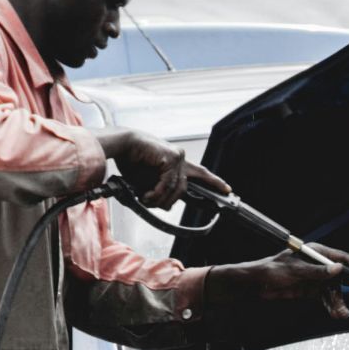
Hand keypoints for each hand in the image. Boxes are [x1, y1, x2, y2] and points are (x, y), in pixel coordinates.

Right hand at [100, 127, 230, 207]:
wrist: (121, 144)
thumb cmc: (131, 160)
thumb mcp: (148, 180)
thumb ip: (160, 190)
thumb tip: (166, 204)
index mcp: (176, 162)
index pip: (200, 173)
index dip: (214, 182)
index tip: (227, 189)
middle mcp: (180, 158)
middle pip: (187, 186)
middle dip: (174, 200)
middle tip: (164, 205)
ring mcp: (177, 157)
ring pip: (176, 189)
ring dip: (159, 199)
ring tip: (147, 199)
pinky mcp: (171, 158)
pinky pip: (168, 184)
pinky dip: (157, 193)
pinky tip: (147, 195)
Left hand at [206, 244, 348, 319]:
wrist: (255, 286)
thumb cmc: (271, 270)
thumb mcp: (295, 271)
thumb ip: (318, 272)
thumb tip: (337, 269)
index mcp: (316, 252)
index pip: (342, 257)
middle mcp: (318, 265)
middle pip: (342, 276)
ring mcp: (315, 278)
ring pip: (334, 291)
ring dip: (340, 302)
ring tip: (342, 313)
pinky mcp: (311, 291)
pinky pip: (326, 299)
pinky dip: (331, 306)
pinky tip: (336, 313)